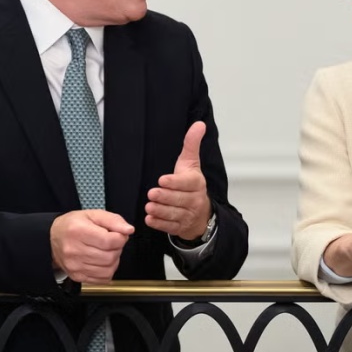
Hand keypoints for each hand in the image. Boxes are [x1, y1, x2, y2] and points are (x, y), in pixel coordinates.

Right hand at [50, 209, 133, 283]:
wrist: (52, 239)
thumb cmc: (73, 225)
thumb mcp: (93, 214)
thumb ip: (114, 220)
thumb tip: (128, 230)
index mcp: (78, 231)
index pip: (109, 241)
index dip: (121, 238)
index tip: (119, 235)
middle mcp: (74, 250)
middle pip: (110, 257)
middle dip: (117, 249)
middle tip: (112, 242)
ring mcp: (75, 265)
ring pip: (108, 269)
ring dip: (114, 260)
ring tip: (107, 251)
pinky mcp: (77, 276)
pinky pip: (102, 279)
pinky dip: (108, 271)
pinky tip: (102, 261)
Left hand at [145, 121, 211, 240]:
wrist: (201, 213)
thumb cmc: (191, 184)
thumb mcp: (191, 163)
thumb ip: (192, 144)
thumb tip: (199, 124)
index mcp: (196, 183)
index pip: (186, 183)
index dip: (174, 182)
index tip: (162, 180)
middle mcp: (195, 200)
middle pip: (179, 199)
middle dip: (165, 197)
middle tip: (151, 194)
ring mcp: (188, 215)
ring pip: (174, 214)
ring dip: (161, 211)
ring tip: (149, 207)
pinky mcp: (181, 227)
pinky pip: (170, 227)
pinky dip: (160, 224)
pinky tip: (150, 219)